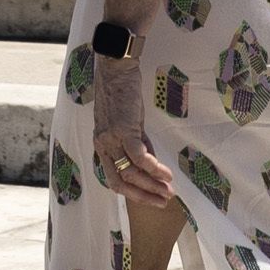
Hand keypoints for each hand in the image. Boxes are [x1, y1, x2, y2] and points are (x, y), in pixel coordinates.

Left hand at [90, 60, 181, 208]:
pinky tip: (167, 175)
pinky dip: (155, 169)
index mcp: (101, 145)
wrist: (116, 68)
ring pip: (130, 173)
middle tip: (163, 201)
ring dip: (151, 186)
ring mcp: (112, 139)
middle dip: (142, 196)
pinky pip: (140, 157)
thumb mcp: (128, 121)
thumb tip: (151, 163)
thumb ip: (137, 142)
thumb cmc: (122, 91)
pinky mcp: (125, 130)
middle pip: (120, 182)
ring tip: (169, 191)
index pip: (113, 178)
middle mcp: (103, 145)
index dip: (132, 192)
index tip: (150, 198)